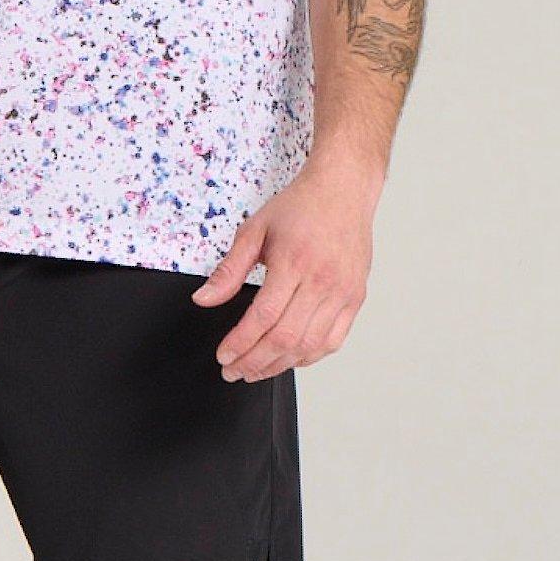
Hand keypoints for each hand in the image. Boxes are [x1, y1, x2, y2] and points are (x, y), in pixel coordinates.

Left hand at [189, 166, 376, 378]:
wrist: (343, 190)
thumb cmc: (300, 207)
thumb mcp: (255, 230)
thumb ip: (229, 270)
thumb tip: (204, 300)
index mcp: (293, 262)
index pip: (263, 317)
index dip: (240, 343)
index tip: (224, 355)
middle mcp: (322, 280)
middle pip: (286, 338)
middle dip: (254, 361)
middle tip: (234, 370)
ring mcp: (343, 292)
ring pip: (310, 345)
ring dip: (279, 365)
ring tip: (256, 370)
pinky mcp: (355, 298)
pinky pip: (333, 340)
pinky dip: (309, 357)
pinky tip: (289, 359)